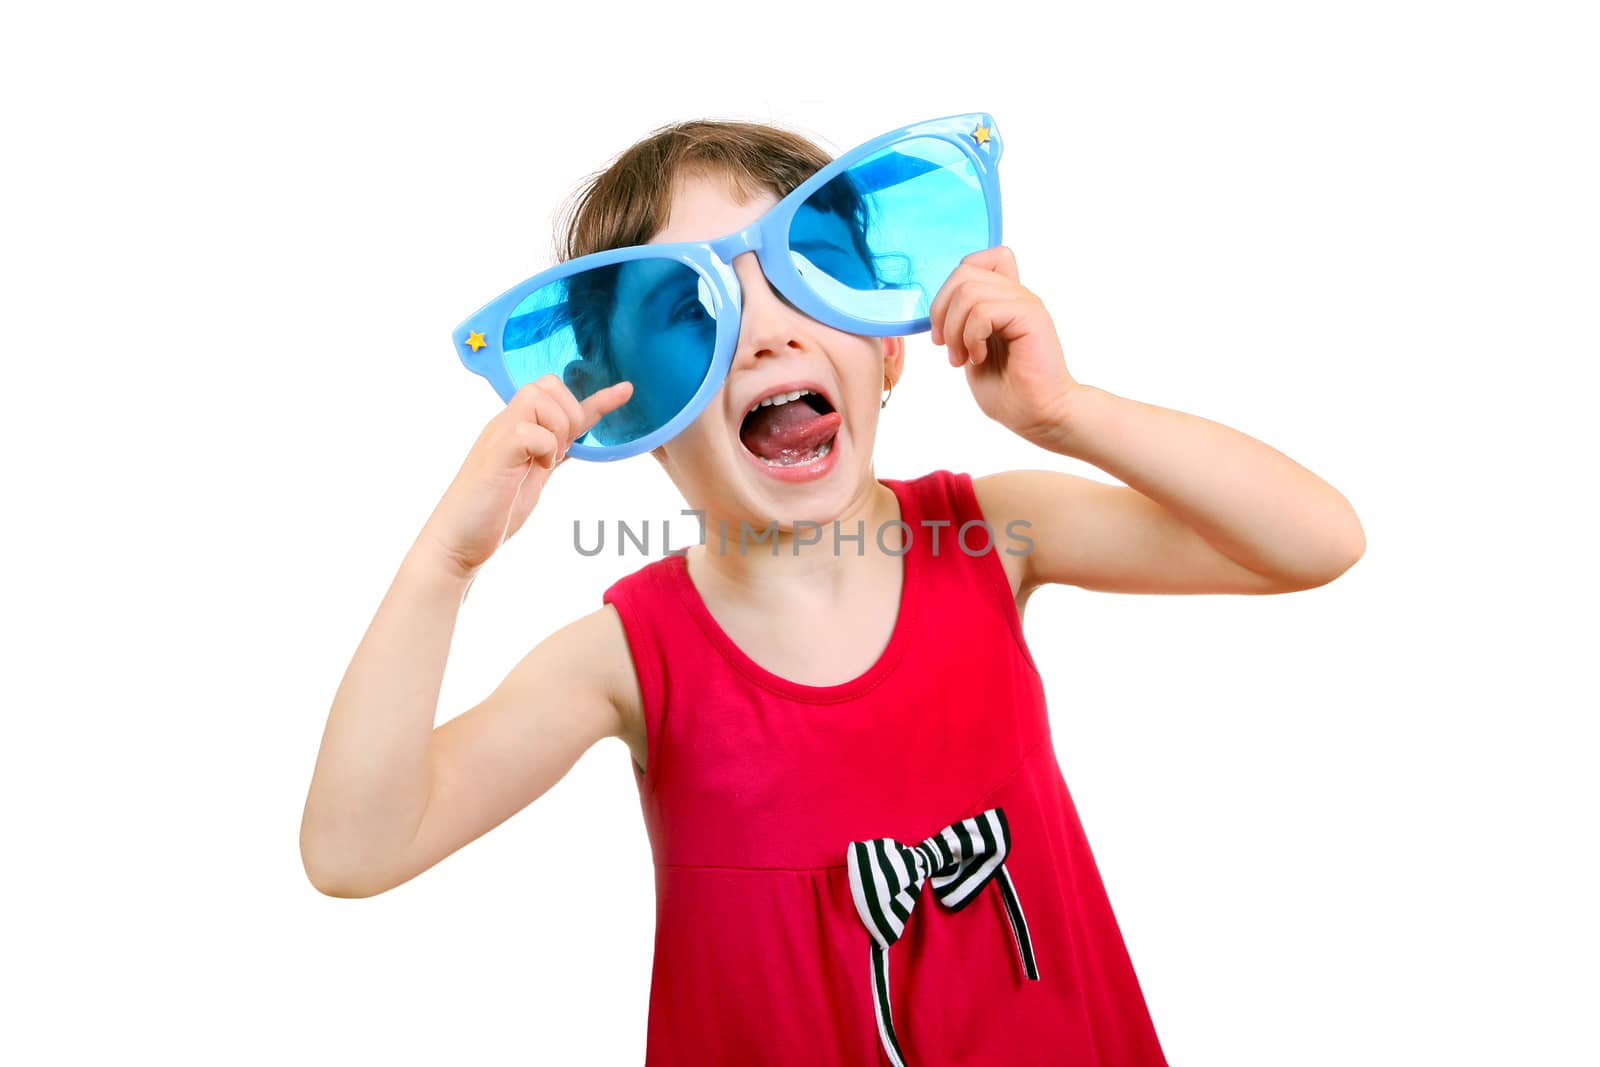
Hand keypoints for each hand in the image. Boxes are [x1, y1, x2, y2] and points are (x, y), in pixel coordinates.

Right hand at [420, 374, 633, 577]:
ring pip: (539, 397)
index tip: (626, 391)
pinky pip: (530, 430)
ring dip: (556, 429)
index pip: (558, 399)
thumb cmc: (491, 512)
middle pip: (547, 384)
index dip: (597, 397)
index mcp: (517, 428)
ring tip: (544, 462)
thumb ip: (552, 454)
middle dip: (569, 414)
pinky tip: (535, 468)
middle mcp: (506, 424)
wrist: (456, 541)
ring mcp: (499, 435)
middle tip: (560, 453)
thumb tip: (576, 440)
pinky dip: (543, 448)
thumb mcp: (533, 477)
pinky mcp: (496, 452)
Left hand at [928, 246, 1079, 442]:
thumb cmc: (1009, 391)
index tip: (941, 328)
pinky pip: (983, 310)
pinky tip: (980, 358)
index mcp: (1003, 300)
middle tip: (947, 347)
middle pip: (964, 271)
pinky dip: (971, 337)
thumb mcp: (971, 349)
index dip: (947, 288)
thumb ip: (961, 322)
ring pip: (968, 291)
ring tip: (964, 357)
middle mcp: (1016, 295)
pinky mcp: (1031, 316)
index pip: (974, 261)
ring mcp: (1025, 302)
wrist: (1039, 415)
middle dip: (942, 311)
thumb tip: (938, 306)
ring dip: (954, 329)